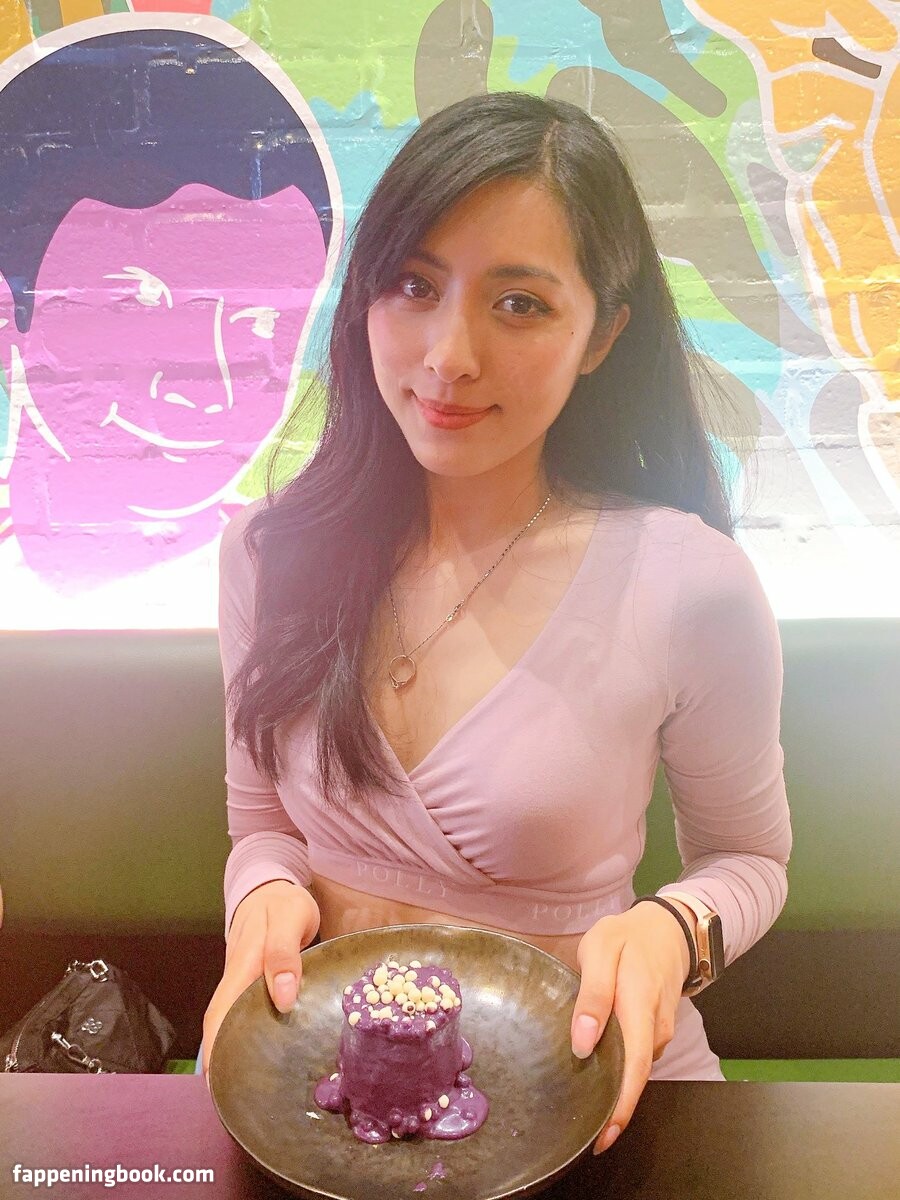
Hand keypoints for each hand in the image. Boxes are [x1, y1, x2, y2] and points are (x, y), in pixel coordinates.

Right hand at [201, 879, 319, 1082]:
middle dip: (222, 1062)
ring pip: (233, 1022)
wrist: (271, 885)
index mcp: (242, 969)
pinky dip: (249, 1033)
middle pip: (221, 1027)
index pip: (220, 1018)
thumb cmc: (282, 903)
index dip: (216, 1053)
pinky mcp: (253, 982)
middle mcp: (237, 980)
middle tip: (234, 1101)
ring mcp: (243, 982)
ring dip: (235, 1049)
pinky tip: (263, 1051)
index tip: (217, 1087)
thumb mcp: (290, 919)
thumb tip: (282, 999)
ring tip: (247, 1087)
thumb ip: (284, 954)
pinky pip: (247, 1013)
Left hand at [569, 901, 692, 1153]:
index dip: (620, 1107)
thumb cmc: (628, 937)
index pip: (634, 1067)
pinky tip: (599, 1069)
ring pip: (636, 1068)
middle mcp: (656, 1028)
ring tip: (584, 1103)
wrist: (669, 928)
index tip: (603, 1136)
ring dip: (615, 1087)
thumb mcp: (600, 950)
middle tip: (583, 1131)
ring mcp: (660, 1031)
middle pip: (635, 1077)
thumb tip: (582, 1044)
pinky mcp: (657, 1030)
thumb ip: (592, 995)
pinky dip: (621, 1068)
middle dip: (614, 1109)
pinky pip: (638, 1056)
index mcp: (639, 1007)